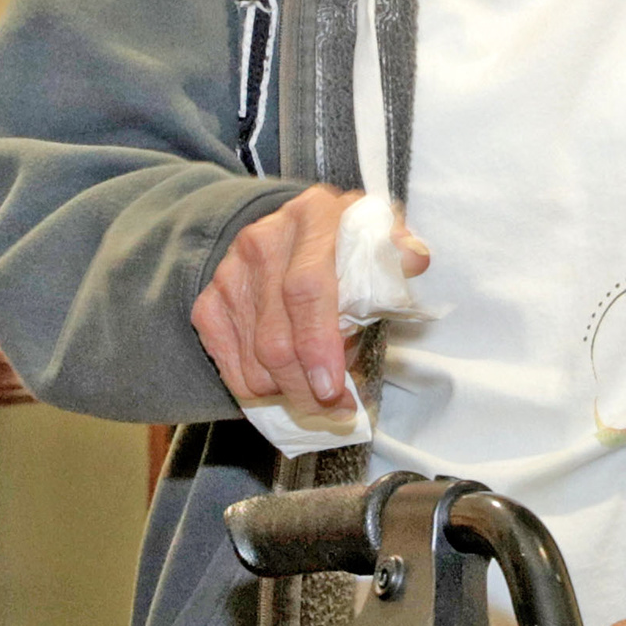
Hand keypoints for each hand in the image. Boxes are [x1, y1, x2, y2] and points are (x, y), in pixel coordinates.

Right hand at [191, 186, 429, 419]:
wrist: (292, 230)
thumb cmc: (345, 243)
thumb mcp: (377, 238)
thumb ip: (394, 253)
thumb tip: (415, 260)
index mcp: (313, 217)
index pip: (306, 289)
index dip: (318, 344)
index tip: (334, 386)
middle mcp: (264, 241)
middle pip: (276, 338)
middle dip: (307, 387)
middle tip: (335, 408)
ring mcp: (231, 273)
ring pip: (254, 362)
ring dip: (288, 393)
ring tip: (318, 395)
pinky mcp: (210, 301)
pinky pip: (229, 366)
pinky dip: (259, 390)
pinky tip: (286, 387)